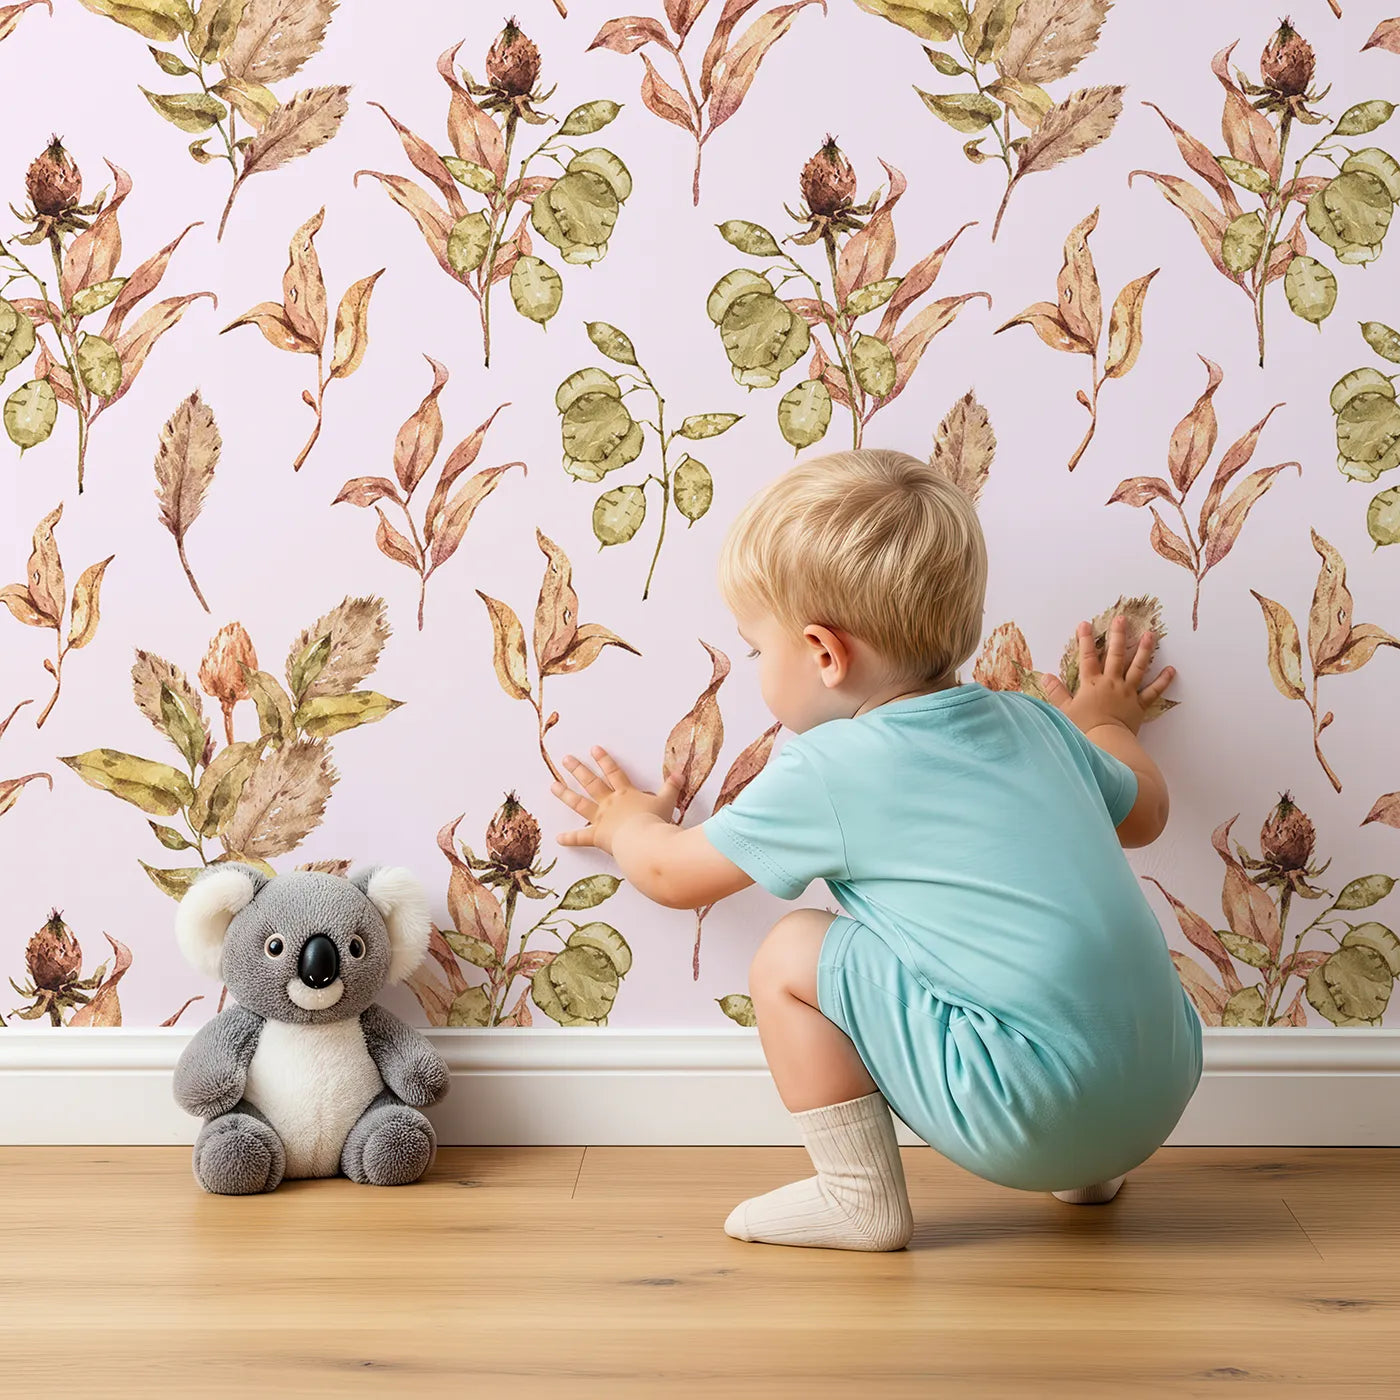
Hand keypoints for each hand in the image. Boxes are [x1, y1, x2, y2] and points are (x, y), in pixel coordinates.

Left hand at [551, 747, 680, 853]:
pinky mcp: (597, 836)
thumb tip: (680, 773)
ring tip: (553, 785)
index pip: (614, 772)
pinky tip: (558, 838)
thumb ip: (672, 787)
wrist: (646, 842)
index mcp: (626, 793)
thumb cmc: (656, 822)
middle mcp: (610, 803)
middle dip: (578, 769)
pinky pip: (581, 837)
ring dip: (565, 794)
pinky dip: (569, 839)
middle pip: (591, 782)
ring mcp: (601, 819)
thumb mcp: (667, 801)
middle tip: (566, 759)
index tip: (593, 749)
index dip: (604, 760)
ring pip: (579, 804)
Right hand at [1041, 615, 1174, 736]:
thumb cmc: (1083, 728)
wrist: (1106, 742)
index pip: (1088, 657)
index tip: (1085, 624)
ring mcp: (1127, 692)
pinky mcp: (1139, 705)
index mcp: (1092, 683)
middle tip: (1122, 619)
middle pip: (1116, 655)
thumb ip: (1056, 692)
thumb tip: (1046, 677)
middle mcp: (1111, 682)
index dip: (1086, 640)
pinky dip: (1163, 681)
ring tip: (1150, 635)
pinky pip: (1153, 691)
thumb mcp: (1064, 710)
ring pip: (1138, 667)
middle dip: (1118, 635)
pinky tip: (1171, 670)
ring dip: (1144, 650)